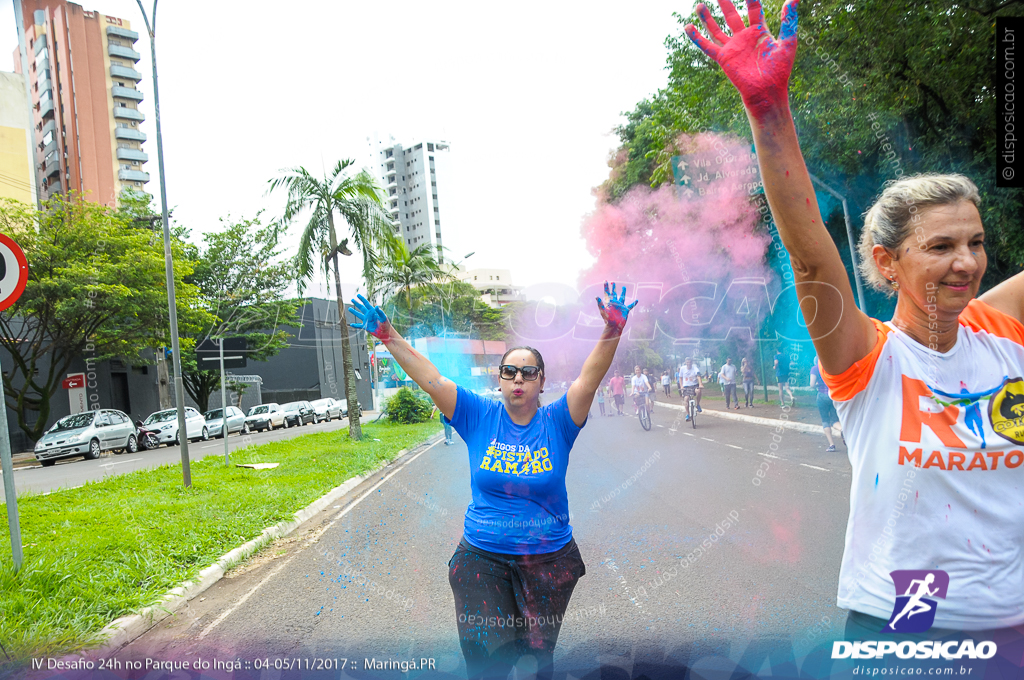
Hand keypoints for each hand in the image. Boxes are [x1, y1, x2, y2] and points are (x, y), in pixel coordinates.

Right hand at [349, 294, 391, 340]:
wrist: (385, 333)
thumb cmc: (386, 324)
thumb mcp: (383, 317)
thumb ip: (380, 312)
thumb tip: (376, 306)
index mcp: (373, 311)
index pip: (366, 304)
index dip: (362, 299)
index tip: (358, 295)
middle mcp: (369, 315)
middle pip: (361, 308)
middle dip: (357, 303)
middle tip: (352, 299)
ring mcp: (367, 320)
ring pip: (359, 315)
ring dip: (354, 312)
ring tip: (349, 308)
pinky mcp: (366, 327)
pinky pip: (359, 326)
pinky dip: (355, 325)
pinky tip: (351, 324)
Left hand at [596, 281, 637, 333]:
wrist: (614, 326)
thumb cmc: (608, 319)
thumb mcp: (603, 311)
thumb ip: (600, 304)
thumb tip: (596, 296)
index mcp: (609, 302)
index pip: (607, 292)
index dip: (606, 286)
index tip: (605, 280)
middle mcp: (615, 303)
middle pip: (614, 293)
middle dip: (613, 287)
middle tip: (613, 282)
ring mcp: (620, 306)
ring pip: (622, 297)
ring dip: (623, 292)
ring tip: (624, 287)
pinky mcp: (625, 310)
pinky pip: (630, 305)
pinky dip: (633, 303)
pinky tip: (636, 300)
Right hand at [684, 0, 797, 120]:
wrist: (767, 91)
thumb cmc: (780, 70)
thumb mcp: (788, 43)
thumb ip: (789, 21)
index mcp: (759, 32)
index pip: (753, 9)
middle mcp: (744, 37)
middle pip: (732, 15)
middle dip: (725, 3)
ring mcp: (732, 47)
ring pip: (716, 29)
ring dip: (708, 17)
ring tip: (700, 6)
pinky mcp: (724, 58)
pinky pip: (707, 46)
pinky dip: (696, 37)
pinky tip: (688, 27)